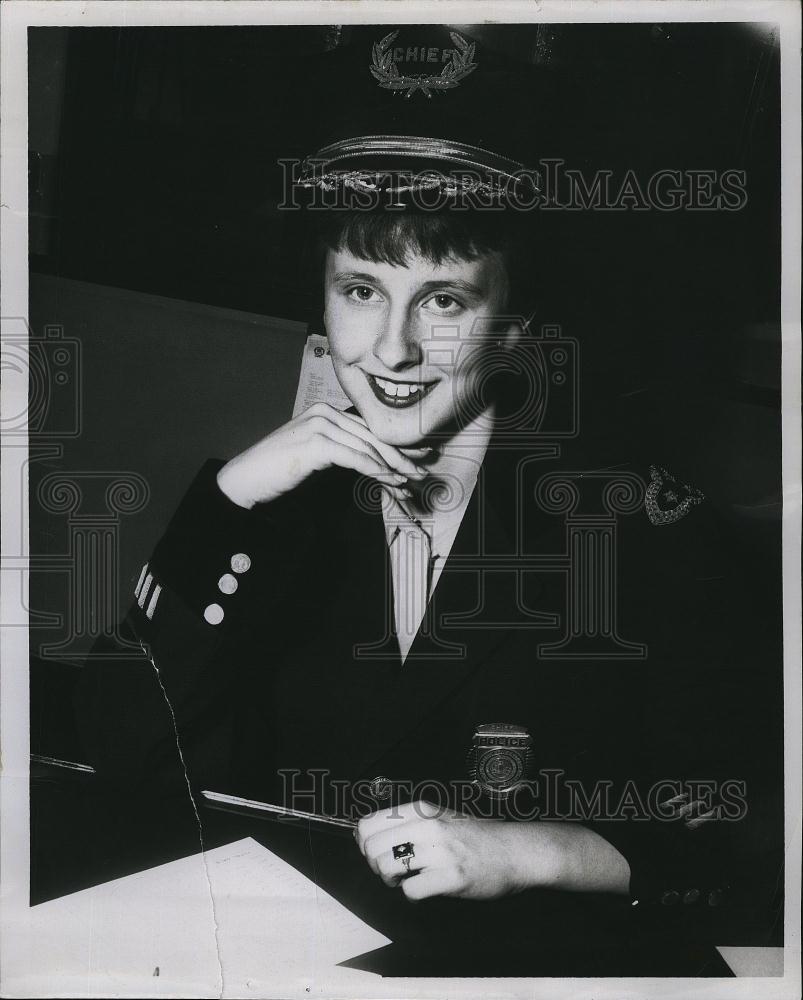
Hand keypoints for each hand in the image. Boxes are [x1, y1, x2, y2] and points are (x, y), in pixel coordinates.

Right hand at [216, 402, 429, 508]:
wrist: (245, 480)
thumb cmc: (277, 472)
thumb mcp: (314, 457)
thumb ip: (339, 451)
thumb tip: (371, 462)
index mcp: (325, 412)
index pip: (368, 428)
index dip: (395, 444)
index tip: (416, 458)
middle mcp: (324, 413)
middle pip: (372, 435)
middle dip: (401, 455)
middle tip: (421, 471)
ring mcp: (319, 425)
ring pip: (368, 447)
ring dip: (392, 467)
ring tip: (409, 482)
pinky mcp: (316, 442)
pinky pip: (356, 457)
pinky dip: (376, 471)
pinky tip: (390, 481)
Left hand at [355, 800, 554, 901]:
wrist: (513, 851)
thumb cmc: (475, 837)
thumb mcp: (440, 817)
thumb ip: (408, 823)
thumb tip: (367, 836)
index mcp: (421, 809)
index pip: (368, 824)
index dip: (365, 844)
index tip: (378, 852)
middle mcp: (427, 825)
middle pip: (372, 848)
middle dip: (376, 865)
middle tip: (394, 870)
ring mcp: (439, 850)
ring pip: (386, 867)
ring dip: (392, 880)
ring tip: (408, 879)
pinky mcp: (450, 877)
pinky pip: (410, 891)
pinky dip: (414, 895)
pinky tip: (427, 889)